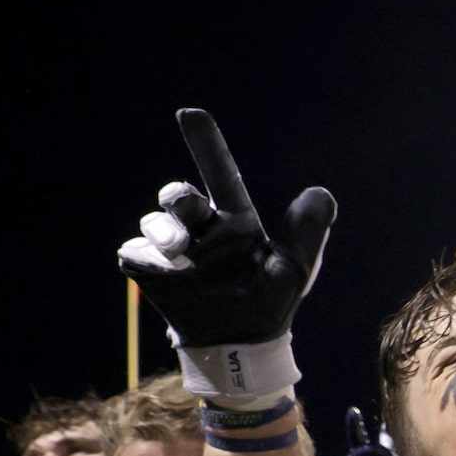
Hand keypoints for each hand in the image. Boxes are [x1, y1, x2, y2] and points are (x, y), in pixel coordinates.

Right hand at [117, 109, 335, 396]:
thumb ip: (307, 231)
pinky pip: (135, 252)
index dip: (207, 145)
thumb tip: (320, 193)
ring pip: (155, 223)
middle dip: (176, 195)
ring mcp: (173, 250)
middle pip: (179, 197)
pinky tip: (163, 270)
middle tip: (181, 200)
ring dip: (163, 230)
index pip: (221, 176)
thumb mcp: (296, 267)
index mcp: (235, 222)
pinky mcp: (148, 270)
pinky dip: (144, 256)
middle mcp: (201, 230)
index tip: (190, 113)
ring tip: (180, 248)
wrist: (243, 342)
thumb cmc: (270, 300)